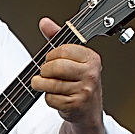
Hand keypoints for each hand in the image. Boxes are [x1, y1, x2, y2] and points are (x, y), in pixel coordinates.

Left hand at [32, 17, 107, 133]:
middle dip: (45, 71)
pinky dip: (49, 99)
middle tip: (47, 74)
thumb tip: (45, 22)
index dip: (51, 56)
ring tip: (48, 86)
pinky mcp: (76, 105)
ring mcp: (85, 90)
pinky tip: (58, 98)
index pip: (62, 50)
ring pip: (50, 84)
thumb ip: (57, 38)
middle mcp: (91, 73)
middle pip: (55, 67)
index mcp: (91, 58)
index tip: (52, 60)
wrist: (87, 111)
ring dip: (42, 86)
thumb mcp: (71, 58)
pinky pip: (50, 99)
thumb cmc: (77, 82)